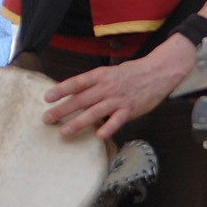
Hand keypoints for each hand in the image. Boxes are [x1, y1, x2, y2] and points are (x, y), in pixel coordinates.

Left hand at [41, 35, 194, 139]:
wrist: (159, 72)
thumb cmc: (132, 73)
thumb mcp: (110, 73)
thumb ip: (94, 84)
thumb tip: (75, 95)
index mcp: (101, 75)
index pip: (77, 82)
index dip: (61, 89)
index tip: (47, 98)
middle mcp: (107, 87)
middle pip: (81, 99)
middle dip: (62, 110)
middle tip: (47, 118)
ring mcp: (118, 99)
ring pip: (94, 112)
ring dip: (78, 122)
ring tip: (64, 132)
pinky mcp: (130, 109)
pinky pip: (117, 120)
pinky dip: (108, 127)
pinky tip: (99, 135)